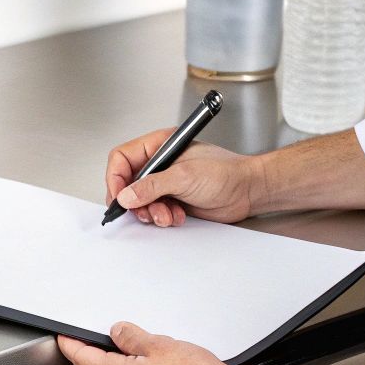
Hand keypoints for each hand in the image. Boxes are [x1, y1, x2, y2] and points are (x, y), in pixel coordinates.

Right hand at [105, 132, 261, 226]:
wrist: (249, 191)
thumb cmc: (226, 172)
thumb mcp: (185, 176)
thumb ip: (152, 186)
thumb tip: (127, 195)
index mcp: (160, 146)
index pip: (122, 158)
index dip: (116, 178)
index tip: (119, 196)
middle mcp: (160, 163)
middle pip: (127, 182)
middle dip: (135, 201)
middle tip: (144, 211)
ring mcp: (166, 182)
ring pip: (140, 201)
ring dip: (151, 212)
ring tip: (167, 215)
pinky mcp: (173, 199)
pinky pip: (154, 211)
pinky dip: (162, 217)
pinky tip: (177, 216)